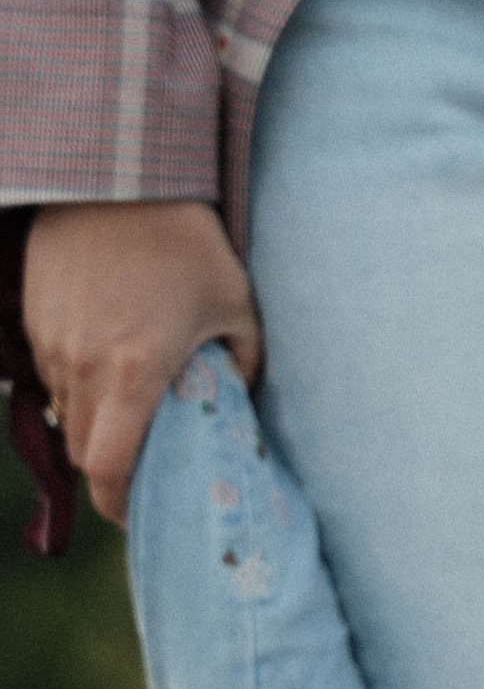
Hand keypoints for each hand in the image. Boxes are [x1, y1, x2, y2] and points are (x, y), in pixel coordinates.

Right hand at [24, 200, 264, 526]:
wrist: (118, 175)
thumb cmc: (188, 243)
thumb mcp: (236, 309)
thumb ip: (244, 368)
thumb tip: (239, 403)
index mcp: (135, 372)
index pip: (109, 469)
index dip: (121, 504)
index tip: (143, 513)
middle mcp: (84, 364)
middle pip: (82, 454)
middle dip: (111, 474)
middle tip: (144, 474)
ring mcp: (52, 340)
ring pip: (66, 415)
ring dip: (94, 428)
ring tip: (131, 417)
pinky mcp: (33, 317)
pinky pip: (52, 376)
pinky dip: (78, 389)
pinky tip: (109, 368)